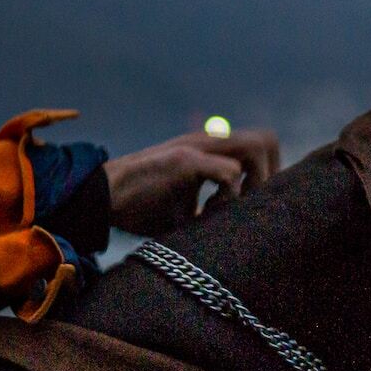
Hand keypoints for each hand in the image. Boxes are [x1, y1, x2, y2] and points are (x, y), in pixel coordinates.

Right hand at [103, 127, 280, 236]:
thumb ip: (213, 208)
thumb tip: (241, 230)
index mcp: (209, 151)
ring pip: (255, 147)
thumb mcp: (185, 207)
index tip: (256, 207)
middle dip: (269, 176)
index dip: (267, 175)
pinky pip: (229, 172)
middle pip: (266, 140)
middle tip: (250, 207)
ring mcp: (196, 148)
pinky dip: (229, 197)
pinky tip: (208, 214)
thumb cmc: (141, 207)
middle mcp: (206, 142)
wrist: (100, 197)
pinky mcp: (183, 162)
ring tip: (232, 207)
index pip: (261, 147)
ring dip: (254, 182)